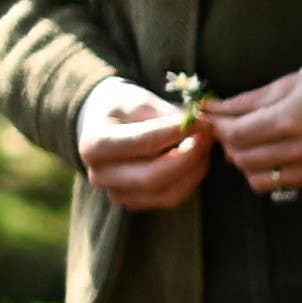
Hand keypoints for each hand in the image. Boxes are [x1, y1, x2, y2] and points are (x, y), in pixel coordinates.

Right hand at [76, 80, 217, 210]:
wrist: (105, 123)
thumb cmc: (123, 107)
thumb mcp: (140, 100)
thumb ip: (167, 114)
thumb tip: (201, 126)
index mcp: (93, 144)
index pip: (142, 143)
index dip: (176, 133)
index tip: (204, 122)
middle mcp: (99, 175)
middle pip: (153, 178)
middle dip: (189, 157)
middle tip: (209, 137)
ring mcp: (116, 193)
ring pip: (166, 194)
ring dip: (194, 170)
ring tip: (204, 145)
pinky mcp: (134, 202)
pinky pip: (169, 199)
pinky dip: (189, 180)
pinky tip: (195, 159)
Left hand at [203, 66, 301, 196]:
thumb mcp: (284, 87)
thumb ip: (244, 102)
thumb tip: (209, 109)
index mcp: (289, 119)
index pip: (237, 135)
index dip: (220, 129)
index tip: (217, 121)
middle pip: (243, 159)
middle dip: (230, 146)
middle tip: (232, 133)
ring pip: (258, 180)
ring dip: (247, 164)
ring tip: (253, 147)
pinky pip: (281, 185)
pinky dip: (269, 173)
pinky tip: (274, 156)